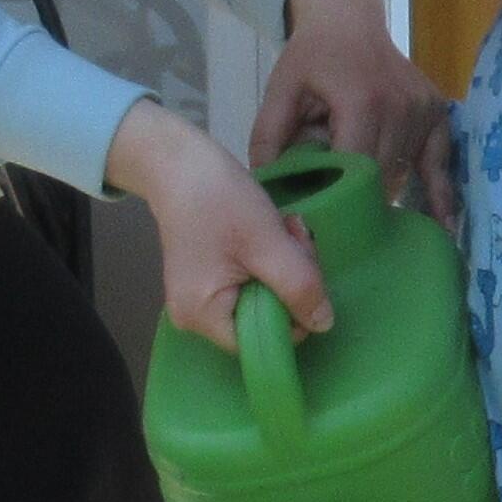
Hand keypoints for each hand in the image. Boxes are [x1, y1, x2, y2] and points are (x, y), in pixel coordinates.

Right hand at [105, 99, 326, 348]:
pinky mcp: (208, 279)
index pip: (265, 340)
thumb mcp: (268, 244)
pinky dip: (270, 259)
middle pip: (266, 318)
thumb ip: (299, 287)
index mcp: (204, 317)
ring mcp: (200, 298)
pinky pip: (251, 283)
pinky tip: (273, 230)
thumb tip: (323, 324)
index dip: (293, 311)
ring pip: (265, 297)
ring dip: (286, 263)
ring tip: (285, 226)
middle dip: (291, 278)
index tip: (300, 266)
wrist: (177, 161)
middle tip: (296, 236)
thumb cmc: (217, 200)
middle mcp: (196, 317)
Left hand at [249, 0, 455, 218]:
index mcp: (361, 102)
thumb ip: (269, 139)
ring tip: (364, 213)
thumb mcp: (280, 91)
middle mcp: (401, 107)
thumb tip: (267, 191)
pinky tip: (444, 224)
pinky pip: (440, 162)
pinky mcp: (438, 112)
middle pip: (383, 177)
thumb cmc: (310, 57)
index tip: (328, 233)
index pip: (357, 171)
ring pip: (404, 173)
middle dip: (361, 205)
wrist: (348, 18)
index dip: (342, 204)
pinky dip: (439, 192)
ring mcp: (424, 109)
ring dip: (384, 191)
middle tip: (342, 233)